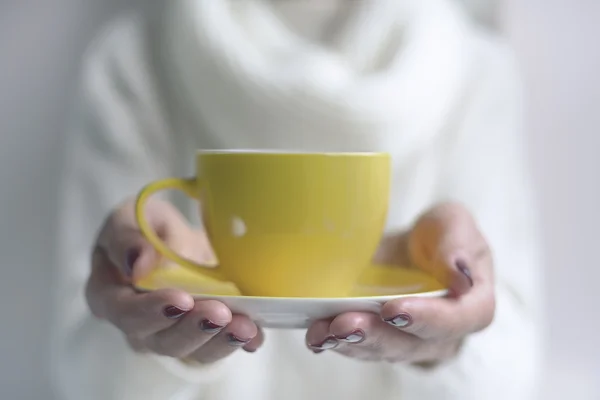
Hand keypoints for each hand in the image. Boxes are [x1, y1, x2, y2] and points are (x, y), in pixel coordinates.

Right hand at [86, 198, 262, 363]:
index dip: (152, 310)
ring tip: (245, 326)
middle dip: (194, 328)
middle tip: (220, 313)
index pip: (124, 312)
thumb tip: (137, 265)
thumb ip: (127, 237)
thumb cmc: (144, 228)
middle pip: (161, 340)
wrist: (174, 239)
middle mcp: (137, 325)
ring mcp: (170, 334)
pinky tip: (255, 335)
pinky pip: (218, 345)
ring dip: (220, 340)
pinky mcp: (201, 335)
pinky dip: (240, 342)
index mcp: (109, 295)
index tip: (181, 299)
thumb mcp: (130, 217)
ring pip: (192, 350)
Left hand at [305, 203, 494, 363]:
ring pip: (383, 351)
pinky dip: (336, 342)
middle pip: (414, 344)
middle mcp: (443, 334)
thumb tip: (461, 276)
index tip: (394, 309)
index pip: (459, 319)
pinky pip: (361, 348)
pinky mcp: (382, 341)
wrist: (411, 249)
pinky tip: (316, 335)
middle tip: (346, 324)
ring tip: (324, 331)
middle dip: (377, 335)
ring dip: (351, 343)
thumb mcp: (453, 222)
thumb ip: (458, 243)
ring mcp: (411, 343)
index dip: (428, 318)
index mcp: (472, 304)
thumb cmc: (438, 235)